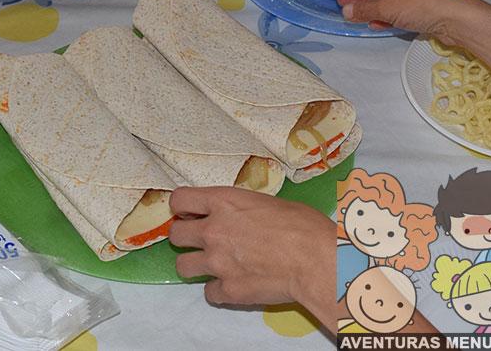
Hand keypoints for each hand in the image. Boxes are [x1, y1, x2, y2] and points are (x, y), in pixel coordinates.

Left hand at [169, 187, 335, 331]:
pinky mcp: (227, 290)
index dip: (183, 206)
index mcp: (222, 202)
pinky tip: (235, 282)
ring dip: (196, 264)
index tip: (191, 212)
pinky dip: (219, 289)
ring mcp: (217, 262)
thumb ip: (239, 208)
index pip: (179, 199)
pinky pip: (208, 292)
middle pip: (175, 234)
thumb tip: (236, 215)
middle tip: (202, 239)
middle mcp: (212, 231)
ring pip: (182, 266)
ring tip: (214, 263)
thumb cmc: (301, 224)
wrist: (314, 259)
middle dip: (186, 236)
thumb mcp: (265, 201)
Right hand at [329, 0, 465, 40]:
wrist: (456, 17)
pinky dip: (382, 15)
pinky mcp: (417, 6)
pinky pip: (393, 8)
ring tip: (352, 14)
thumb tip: (346, 11)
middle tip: (339, 3)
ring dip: (367, 5)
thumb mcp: (387, 7)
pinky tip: (374, 24)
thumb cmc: (421, 5)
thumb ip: (364, 9)